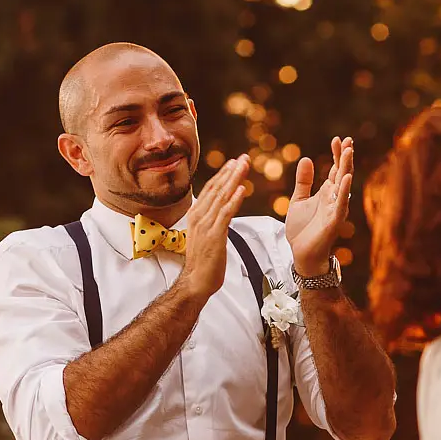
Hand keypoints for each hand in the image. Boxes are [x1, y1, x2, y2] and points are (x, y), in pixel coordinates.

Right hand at [177, 155, 248, 300]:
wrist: (196, 281)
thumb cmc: (203, 261)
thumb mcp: (206, 235)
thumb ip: (211, 220)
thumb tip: (220, 211)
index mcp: (196, 215)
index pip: (211, 189)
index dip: (223, 174)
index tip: (234, 162)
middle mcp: (199, 216)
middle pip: (217, 188)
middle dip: (231, 171)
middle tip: (244, 157)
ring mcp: (206, 225)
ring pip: (221, 197)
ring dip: (234, 180)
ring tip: (244, 166)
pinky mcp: (214, 235)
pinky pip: (225, 214)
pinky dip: (233, 200)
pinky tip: (241, 189)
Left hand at [285, 136, 352, 276]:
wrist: (302, 255)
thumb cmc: (302, 230)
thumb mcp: (298, 200)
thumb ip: (303, 181)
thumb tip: (306, 158)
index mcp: (326, 193)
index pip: (334, 170)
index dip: (337, 155)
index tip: (337, 139)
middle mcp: (334, 199)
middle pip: (342, 173)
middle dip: (345, 157)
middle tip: (348, 140)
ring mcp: (335, 210)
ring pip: (344, 186)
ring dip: (346, 168)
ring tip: (349, 152)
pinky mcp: (334, 222)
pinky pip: (341, 204)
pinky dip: (344, 191)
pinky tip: (346, 178)